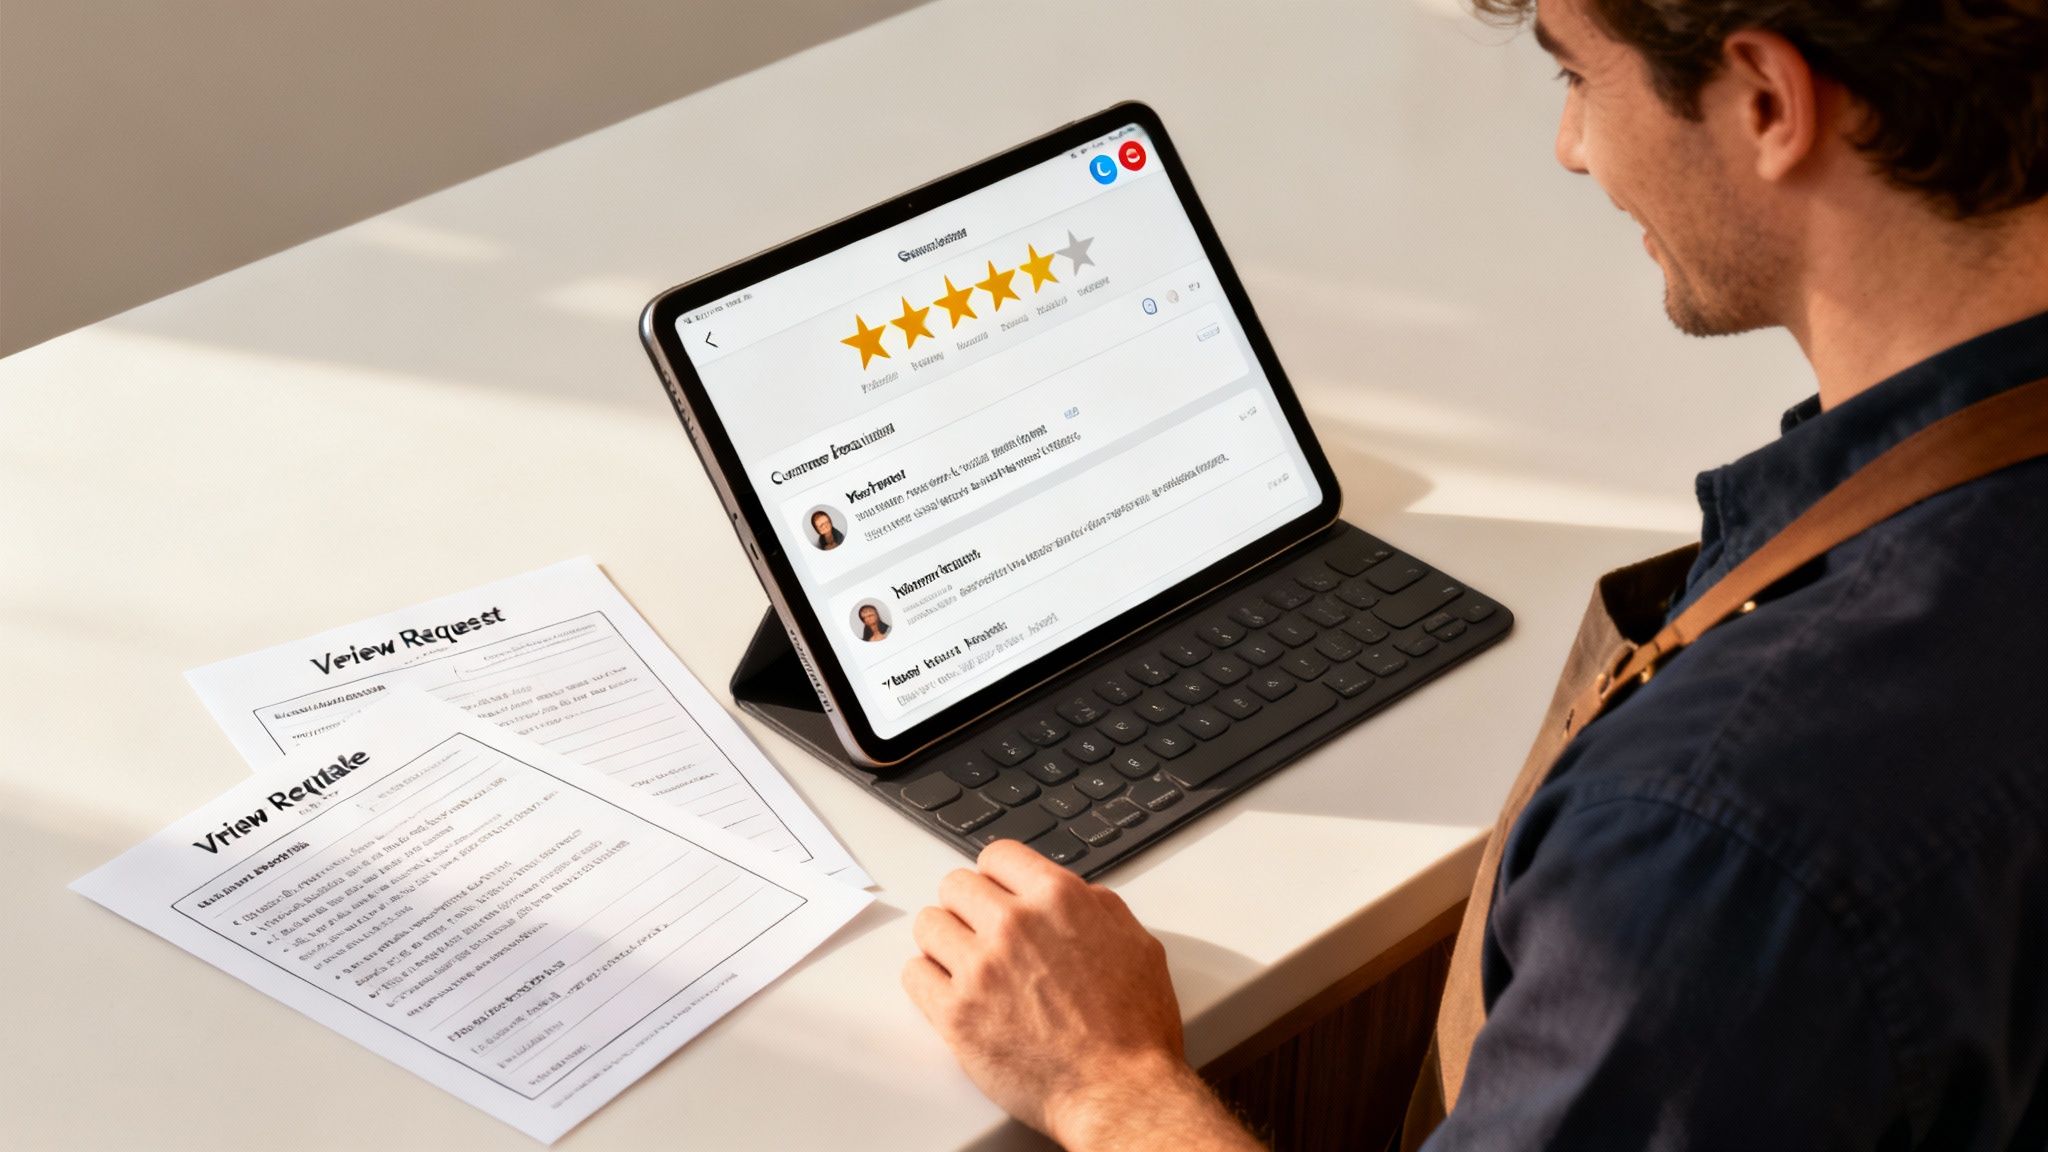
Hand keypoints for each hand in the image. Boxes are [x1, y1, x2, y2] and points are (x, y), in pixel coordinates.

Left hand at [902, 840, 1260, 1150]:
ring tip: (963, 964)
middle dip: (967, 907)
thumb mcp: (1138, 944)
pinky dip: (927, 982)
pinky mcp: (956, 1014)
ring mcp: (980, 968)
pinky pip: (913, 975)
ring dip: (943, 941)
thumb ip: (1098, 907)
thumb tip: (1074, 893)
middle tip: (979, 932)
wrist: (1120, 1093)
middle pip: (955, 885)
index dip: (997, 876)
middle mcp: (1014, 925)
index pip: (997, 855)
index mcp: (1059, 899)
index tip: (996, 893)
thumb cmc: (1134, 1030)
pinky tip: (949, 992)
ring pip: (928, 925)